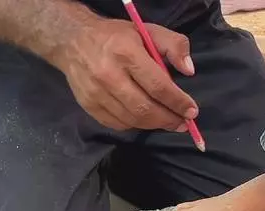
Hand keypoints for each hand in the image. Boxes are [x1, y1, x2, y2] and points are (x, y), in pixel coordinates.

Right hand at [53, 19, 197, 130]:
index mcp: (126, 53)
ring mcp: (96, 93)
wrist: (72, 40)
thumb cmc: (116, 36)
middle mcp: (108, 75)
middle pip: (145, 108)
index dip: (178, 102)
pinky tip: (145, 118)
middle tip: (183, 123)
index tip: (192, 111)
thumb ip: (174, 45)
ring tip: (168, 121)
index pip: (158, 86)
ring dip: (154, 124)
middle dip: (169, 119)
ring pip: (132, 120)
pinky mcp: (88, 105)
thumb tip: (189, 70)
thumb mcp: (148, 31)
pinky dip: (135, 125)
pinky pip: (118, 124)